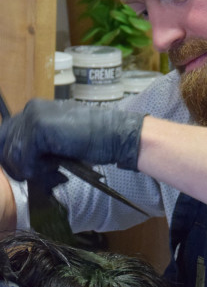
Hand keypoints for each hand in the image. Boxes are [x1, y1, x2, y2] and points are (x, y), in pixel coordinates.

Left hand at [0, 99, 143, 180]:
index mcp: (34, 110)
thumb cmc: (93, 140)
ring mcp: (33, 117)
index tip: (31, 173)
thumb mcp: (59, 139)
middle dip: (19, 167)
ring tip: (55, 175)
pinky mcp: (39, 129)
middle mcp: (30, 109)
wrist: (115, 134)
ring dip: (33, 172)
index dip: (14, 159)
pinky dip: (40, 171)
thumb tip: (21, 165)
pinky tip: (58, 168)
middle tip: (40, 177)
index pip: (6, 137)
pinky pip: (25, 159)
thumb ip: (39, 145)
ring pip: (13, 155)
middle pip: (4, 146)